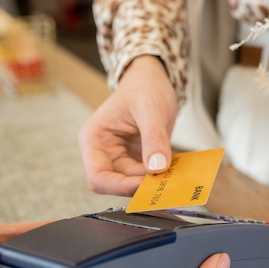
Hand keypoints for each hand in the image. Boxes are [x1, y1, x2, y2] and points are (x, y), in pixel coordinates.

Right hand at [78, 55, 178, 195]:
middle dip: (140, 186)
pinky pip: (145, 176)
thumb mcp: (151, 110)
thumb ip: (154, 139)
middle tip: (167, 182)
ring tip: (174, 175)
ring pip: (133, 183)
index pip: (98, 177)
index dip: (120, 186)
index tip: (147, 184)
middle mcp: (102, 152)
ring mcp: (118, 157)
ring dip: (152, 183)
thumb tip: (157, 168)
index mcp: (94, 139)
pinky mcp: (135, 159)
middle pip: (115, 184)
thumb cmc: (144, 87)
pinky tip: (174, 171)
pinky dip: (159, 176)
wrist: (152, 80)